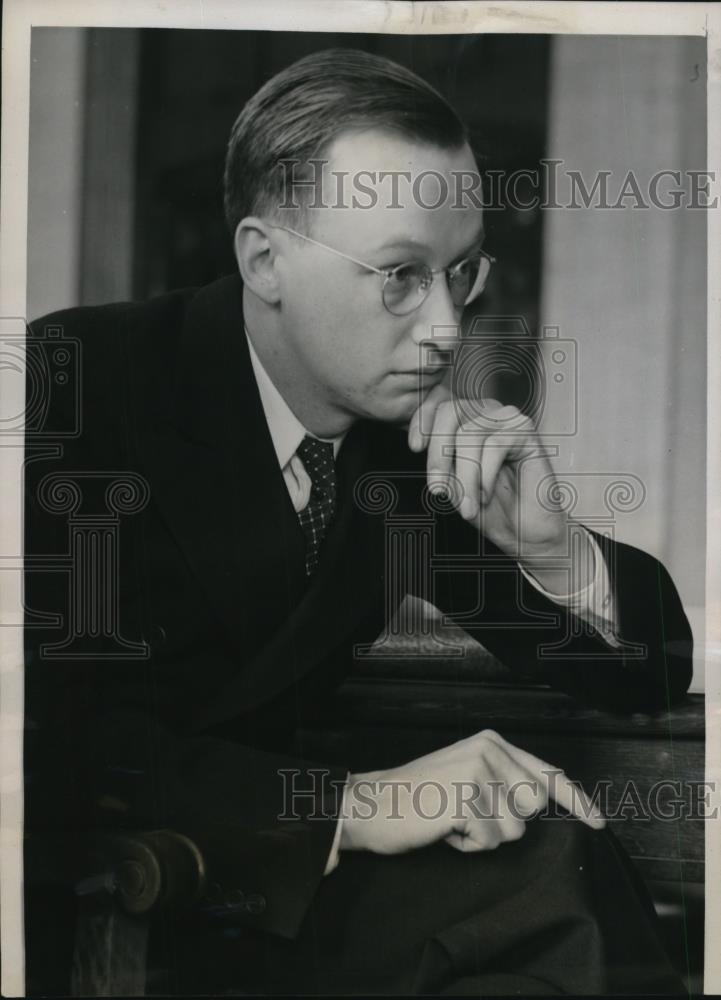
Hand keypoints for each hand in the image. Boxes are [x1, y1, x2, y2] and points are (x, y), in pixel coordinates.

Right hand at [339, 729, 604, 855]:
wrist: (371, 803)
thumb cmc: (418, 796)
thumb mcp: (467, 775)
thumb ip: (504, 781)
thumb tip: (545, 799)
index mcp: (492, 743)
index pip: (547, 772)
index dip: (576, 800)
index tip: (598, 822)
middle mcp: (489, 751)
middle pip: (533, 809)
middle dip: (504, 822)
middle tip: (465, 812)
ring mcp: (478, 773)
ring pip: (513, 831)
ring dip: (483, 836)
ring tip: (452, 819)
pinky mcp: (465, 798)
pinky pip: (489, 842)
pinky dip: (467, 845)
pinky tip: (444, 828)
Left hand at [407, 382, 575, 574]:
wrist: (524, 532)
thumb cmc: (490, 507)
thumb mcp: (453, 485)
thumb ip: (439, 463)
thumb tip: (423, 446)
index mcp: (466, 420)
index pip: (438, 405)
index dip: (421, 421)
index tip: (414, 448)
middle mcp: (486, 412)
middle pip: (450, 412)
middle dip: (438, 453)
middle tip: (436, 489)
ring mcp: (507, 418)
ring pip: (470, 434)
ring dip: (464, 476)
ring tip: (468, 506)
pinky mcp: (526, 430)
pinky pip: (494, 445)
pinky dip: (485, 476)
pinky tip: (487, 495)